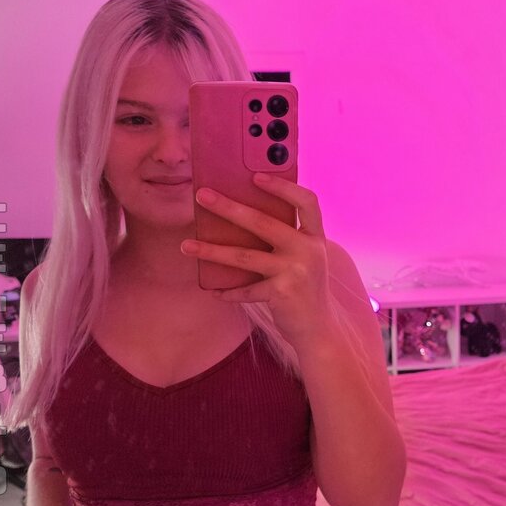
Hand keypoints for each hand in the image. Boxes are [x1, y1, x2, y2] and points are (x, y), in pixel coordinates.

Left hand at [181, 174, 336, 349]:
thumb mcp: (304, 259)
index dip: (283, 187)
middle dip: (228, 207)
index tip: (256, 175)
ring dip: (211, 250)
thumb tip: (239, 218)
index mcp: (315, 237)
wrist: (320, 329)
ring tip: (185, 246)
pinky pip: (245, 289)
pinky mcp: (282, 293)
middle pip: (263, 222)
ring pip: (244, 255)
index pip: (306, 202)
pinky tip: (213, 290)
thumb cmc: (305, 290)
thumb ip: (286, 239)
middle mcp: (308, 250)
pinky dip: (227, 291)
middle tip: (201, 196)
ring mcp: (296, 271)